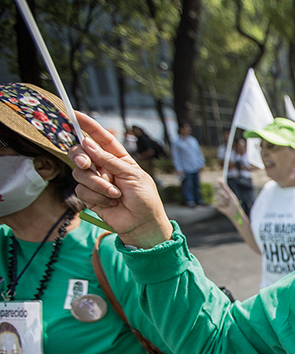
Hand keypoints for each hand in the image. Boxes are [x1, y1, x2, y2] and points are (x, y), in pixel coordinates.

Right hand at [69, 112, 172, 247]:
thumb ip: (109, 160)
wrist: (142, 224)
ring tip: (114, 194)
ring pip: (80, 172)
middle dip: (81, 156)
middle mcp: (104, 167)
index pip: (101, 138)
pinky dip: (96, 195)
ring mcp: (96, 181)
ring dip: (97, 183)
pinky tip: (110, 202)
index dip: (89, 126)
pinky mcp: (90, 196)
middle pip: (81, 152)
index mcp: (118, 158)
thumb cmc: (144, 198)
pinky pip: (82, 189)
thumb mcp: (131, 175)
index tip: (75, 114)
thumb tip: (87, 143)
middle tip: (86, 163)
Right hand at [215, 181, 240, 217]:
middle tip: (227, 197)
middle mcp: (223, 196)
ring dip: (223, 199)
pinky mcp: (218, 205)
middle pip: (219, 191)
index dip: (221, 184)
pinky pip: (217, 202)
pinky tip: (224, 206)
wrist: (235, 213)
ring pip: (218, 196)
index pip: (223, 187)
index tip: (219, 180)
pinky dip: (221, 203)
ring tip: (227, 202)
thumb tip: (223, 183)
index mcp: (227, 193)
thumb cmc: (235, 204)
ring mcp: (220, 201)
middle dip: (223, 194)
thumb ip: (227, 190)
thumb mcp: (232, 196)